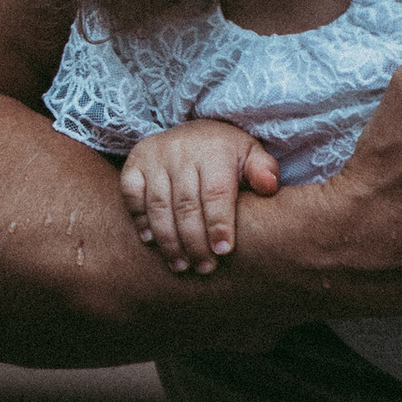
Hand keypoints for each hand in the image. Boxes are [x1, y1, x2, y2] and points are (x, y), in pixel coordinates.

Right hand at [122, 120, 279, 273]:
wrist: (193, 132)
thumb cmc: (227, 154)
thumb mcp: (251, 154)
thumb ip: (263, 170)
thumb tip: (269, 187)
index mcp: (215, 150)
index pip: (216, 192)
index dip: (219, 224)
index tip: (223, 251)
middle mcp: (181, 151)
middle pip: (186, 205)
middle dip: (195, 242)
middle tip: (205, 268)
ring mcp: (154, 158)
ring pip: (159, 205)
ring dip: (169, 240)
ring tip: (181, 266)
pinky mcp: (133, 165)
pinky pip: (131, 196)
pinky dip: (140, 220)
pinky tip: (151, 242)